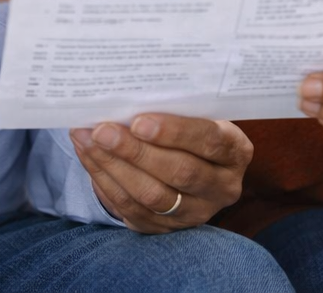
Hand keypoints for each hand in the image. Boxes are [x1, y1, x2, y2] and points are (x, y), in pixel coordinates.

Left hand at [69, 115, 251, 232]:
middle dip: (135, 151)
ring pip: (153, 196)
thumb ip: (175, 108)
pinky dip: (107, 184)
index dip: (174, 132)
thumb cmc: (191, 128)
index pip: (209, 141)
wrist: (193, 163)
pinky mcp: (168, 228)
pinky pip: (133, 210)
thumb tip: (128, 94)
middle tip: (102, 130)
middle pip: (179, 172)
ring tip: (87, 141)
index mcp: (235, 151)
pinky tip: (90, 159)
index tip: (139, 121)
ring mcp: (196, 212)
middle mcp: (222, 187)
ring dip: (114, 167)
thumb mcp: (197, 115)